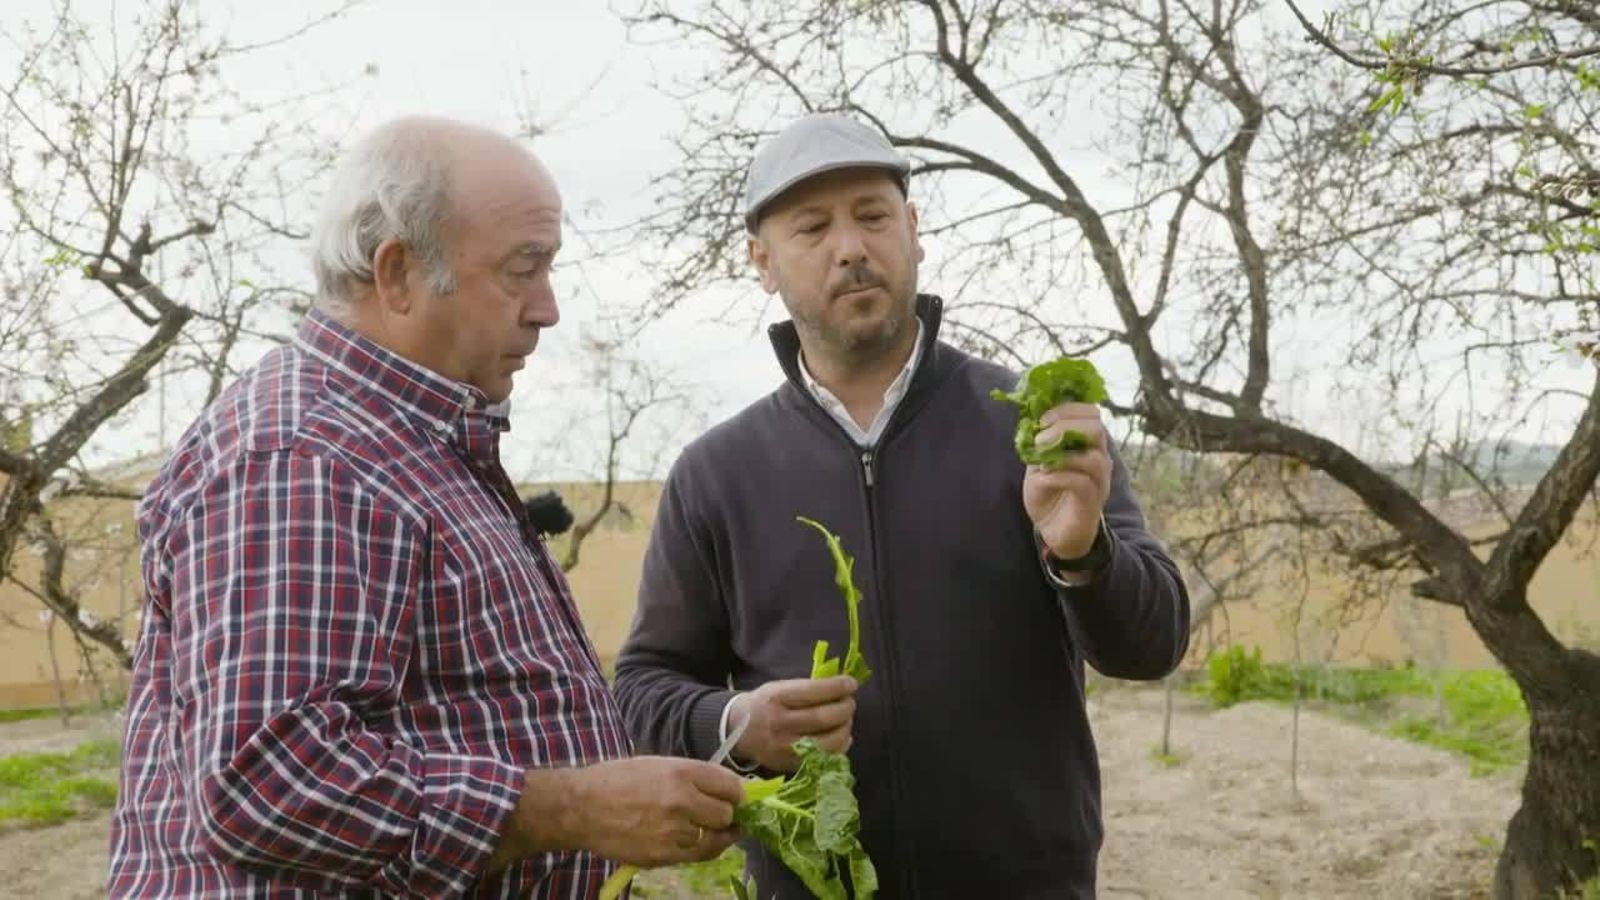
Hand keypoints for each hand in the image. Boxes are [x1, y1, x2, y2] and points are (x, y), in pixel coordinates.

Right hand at [561, 757, 744, 867]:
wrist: (580, 807)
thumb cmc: (616, 780)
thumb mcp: (656, 765)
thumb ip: (691, 776)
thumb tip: (723, 789)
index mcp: (681, 772)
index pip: (731, 786)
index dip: (735, 793)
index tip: (733, 797)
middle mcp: (682, 801)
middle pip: (727, 814)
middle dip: (725, 814)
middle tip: (715, 813)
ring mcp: (673, 831)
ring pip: (716, 838)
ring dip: (713, 834)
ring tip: (704, 828)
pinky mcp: (663, 855)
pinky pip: (699, 856)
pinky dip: (702, 849)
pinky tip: (695, 841)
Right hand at [727, 676, 857, 772]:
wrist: (738, 731)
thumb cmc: (764, 705)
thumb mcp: (779, 688)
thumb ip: (807, 688)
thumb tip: (841, 687)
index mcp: (777, 698)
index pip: (813, 692)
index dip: (837, 687)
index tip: (851, 684)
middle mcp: (781, 724)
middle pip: (824, 717)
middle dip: (845, 708)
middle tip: (849, 702)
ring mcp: (786, 748)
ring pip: (829, 742)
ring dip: (845, 728)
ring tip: (846, 719)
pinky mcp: (792, 765)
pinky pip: (825, 758)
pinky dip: (840, 746)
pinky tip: (841, 737)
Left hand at [1023, 402, 1111, 559]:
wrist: (1054, 530)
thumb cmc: (1049, 493)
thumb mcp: (1039, 461)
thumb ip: (1040, 442)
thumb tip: (1032, 418)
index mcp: (1088, 444)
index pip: (1092, 413)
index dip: (1068, 409)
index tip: (1042, 419)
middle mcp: (1100, 459)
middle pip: (1097, 429)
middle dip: (1064, 426)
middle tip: (1040, 438)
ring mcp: (1099, 482)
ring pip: (1094, 458)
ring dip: (1062, 454)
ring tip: (1040, 460)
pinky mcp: (1092, 503)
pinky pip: (1082, 483)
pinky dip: (1059, 476)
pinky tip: (1043, 477)